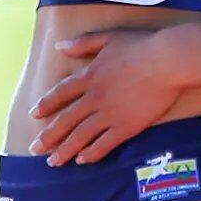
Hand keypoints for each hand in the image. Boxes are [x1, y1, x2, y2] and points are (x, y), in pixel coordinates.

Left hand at [27, 28, 185, 165]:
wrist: (167, 61)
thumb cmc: (140, 46)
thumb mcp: (108, 38)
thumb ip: (83, 43)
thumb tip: (59, 46)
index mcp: (89, 75)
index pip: (61, 93)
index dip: (46, 105)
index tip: (33, 115)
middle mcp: (94, 97)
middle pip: (66, 119)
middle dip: (49, 136)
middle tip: (34, 148)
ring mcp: (109, 113)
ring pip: (81, 135)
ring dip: (65, 150)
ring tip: (53, 162)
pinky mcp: (127, 126)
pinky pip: (105, 144)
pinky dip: (92, 153)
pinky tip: (82, 160)